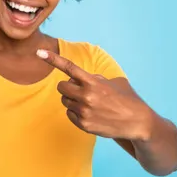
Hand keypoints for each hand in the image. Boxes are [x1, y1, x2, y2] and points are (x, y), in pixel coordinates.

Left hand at [36, 49, 155, 140]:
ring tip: (90, 103)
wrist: (137, 122)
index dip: (53, 59)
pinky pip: (69, 114)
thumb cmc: (126, 98)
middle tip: (80, 90)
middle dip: (68, 87)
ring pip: (65, 101)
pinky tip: (91, 113)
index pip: (69, 68)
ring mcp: (84, 111)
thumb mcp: (113, 82)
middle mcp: (87, 96)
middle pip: (61, 87)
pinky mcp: (84, 124)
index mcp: (93, 82)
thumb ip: (94, 78)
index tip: (39, 52)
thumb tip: (80, 79)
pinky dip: (76, 112)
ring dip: (73, 100)